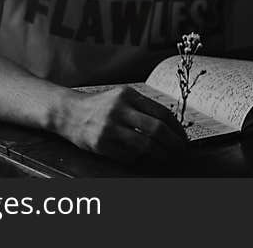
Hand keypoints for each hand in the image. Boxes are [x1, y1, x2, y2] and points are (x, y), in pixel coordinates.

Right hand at [55, 85, 187, 164]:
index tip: (184, 137)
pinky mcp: (101, 144)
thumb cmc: (102, 106)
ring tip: (166, 157)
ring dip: (160, 153)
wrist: (68, 112)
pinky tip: (139, 155)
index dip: (177, 128)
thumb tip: (172, 126)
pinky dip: (137, 157)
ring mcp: (109, 127)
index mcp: (128, 95)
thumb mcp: (122, 98)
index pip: (161, 112)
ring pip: (145, 144)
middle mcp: (119, 109)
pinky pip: (128, 155)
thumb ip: (143, 108)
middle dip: (173, 143)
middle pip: (156, 129)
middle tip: (181, 150)